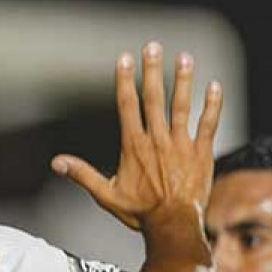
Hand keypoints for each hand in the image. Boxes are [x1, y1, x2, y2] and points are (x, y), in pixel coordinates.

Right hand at [52, 41, 222, 231]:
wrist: (173, 225)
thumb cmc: (139, 212)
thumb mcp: (105, 194)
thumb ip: (82, 174)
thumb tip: (56, 162)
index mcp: (134, 146)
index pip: (127, 105)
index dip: (125, 79)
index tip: (125, 58)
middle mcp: (157, 140)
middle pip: (154, 98)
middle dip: (153, 70)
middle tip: (154, 46)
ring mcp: (181, 144)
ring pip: (183, 106)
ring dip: (183, 80)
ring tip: (185, 58)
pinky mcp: (201, 152)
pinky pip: (209, 124)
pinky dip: (213, 105)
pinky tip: (214, 87)